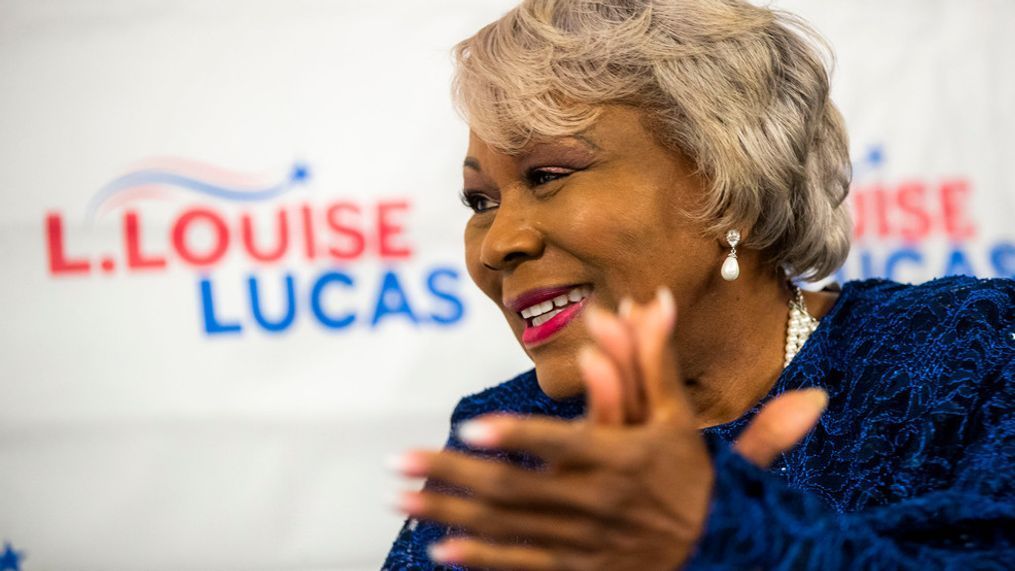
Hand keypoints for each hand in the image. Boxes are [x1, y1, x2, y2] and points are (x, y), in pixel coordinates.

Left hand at [394, 289, 825, 569]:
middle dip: (454, 476)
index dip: (519, 437)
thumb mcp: (677, 416)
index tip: (471, 428)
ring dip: (451, 513)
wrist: (719, 547)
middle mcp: (598, 502)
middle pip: (517, 489)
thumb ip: (656, 358)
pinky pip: (523, 567)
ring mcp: (585, 542)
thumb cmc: (688, 473)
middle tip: (402, 461)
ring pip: (508, 528)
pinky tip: (439, 547)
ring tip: (403, 498)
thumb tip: (653, 297)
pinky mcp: (577, 568)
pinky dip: (481, 560)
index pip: (563, 444)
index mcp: (621, 457)